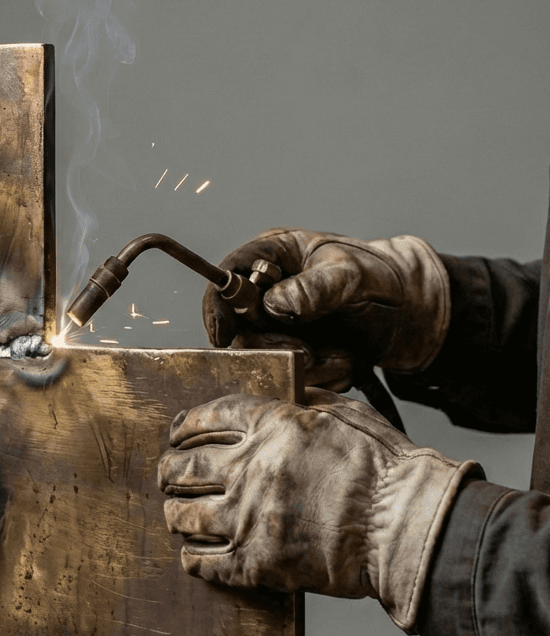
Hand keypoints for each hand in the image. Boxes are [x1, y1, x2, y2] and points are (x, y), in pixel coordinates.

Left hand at [157, 389, 479, 629]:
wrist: (408, 528)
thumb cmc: (388, 471)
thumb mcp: (347, 414)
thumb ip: (310, 401)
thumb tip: (293, 393)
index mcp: (271, 427)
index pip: (208, 418)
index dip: (184, 425)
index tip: (176, 433)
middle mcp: (251, 470)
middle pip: (185, 466)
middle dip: (169, 470)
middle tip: (167, 474)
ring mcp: (251, 518)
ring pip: (185, 515)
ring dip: (175, 513)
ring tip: (175, 513)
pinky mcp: (259, 564)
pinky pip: (206, 562)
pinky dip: (192, 558)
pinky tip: (191, 555)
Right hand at [202, 229, 450, 391]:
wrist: (416, 312)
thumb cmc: (383, 276)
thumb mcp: (353, 274)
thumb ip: (316, 286)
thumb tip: (275, 305)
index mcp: (272, 256)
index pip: (226, 277)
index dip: (218, 306)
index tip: (224, 335)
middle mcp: (267, 292)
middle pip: (238, 325)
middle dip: (271, 347)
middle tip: (307, 354)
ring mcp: (278, 325)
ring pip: (262, 357)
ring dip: (301, 367)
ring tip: (340, 358)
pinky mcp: (292, 353)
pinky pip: (288, 375)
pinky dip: (317, 379)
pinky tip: (345, 365)